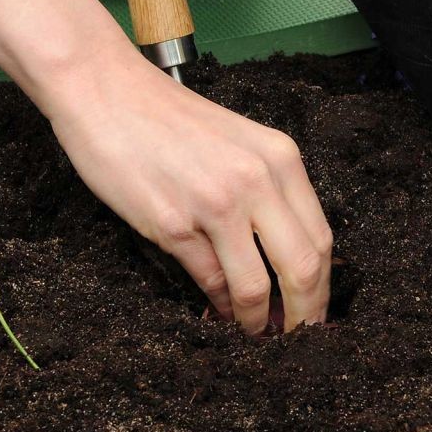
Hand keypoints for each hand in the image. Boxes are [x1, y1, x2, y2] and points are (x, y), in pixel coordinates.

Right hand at [48, 59, 333, 333]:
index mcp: (280, 158)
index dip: (323, 287)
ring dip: (258, 322)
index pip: (321, 238)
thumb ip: (267, 191)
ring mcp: (216, 203)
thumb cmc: (169, 119)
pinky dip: (218, 306)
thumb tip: (288, 258)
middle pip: (303, 268)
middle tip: (296, 339)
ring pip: (257, 286)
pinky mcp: (174, 223)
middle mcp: (256, 180)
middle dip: (304, 315)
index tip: (316, 311)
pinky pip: (209, 281)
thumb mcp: (239, 143)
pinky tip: (217, 311)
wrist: (108, 91)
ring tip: (254, 334)